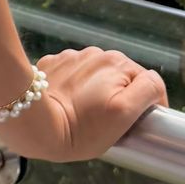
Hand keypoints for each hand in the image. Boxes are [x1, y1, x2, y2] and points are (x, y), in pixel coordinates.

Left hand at [7, 44, 167, 163]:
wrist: (31, 123)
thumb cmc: (79, 128)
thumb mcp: (123, 115)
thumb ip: (147, 92)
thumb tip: (153, 84)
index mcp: (119, 64)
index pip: (148, 83)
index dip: (149, 106)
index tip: (139, 125)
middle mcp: (98, 55)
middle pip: (122, 79)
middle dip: (120, 98)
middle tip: (109, 123)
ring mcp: (74, 57)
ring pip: (98, 76)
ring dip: (97, 91)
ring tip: (84, 115)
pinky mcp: (53, 63)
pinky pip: (73, 75)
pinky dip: (74, 87)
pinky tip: (66, 104)